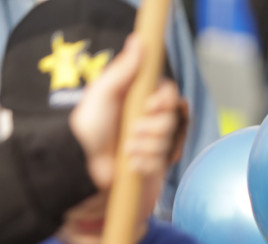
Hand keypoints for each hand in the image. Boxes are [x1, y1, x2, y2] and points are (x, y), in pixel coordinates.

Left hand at [69, 33, 182, 188]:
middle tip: (131, 132)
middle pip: (173, 118)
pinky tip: (132, 164)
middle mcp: (151, 118)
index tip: (150, 106)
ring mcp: (155, 141)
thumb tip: (139, 40)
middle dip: (152, 128)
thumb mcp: (103, 94)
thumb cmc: (89, 128)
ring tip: (127, 151)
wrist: (84, 167)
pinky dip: (147, 163)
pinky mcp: (157, 162)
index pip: (171, 94)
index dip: (165, 100)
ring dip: (147, 147)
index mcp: (140, 99)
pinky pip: (165, 161)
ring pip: (170, 141)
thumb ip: (124, 69)